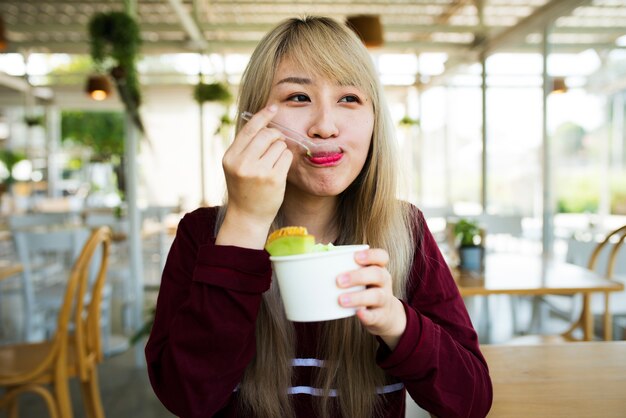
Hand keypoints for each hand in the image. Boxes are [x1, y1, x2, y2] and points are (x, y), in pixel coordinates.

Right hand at [217, 105, 292, 248]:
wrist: (247, 216)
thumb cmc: (244, 188)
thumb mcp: (236, 166)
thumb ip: (246, 146)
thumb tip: (265, 122)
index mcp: (230, 156)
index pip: (249, 128)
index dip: (263, 115)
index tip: (274, 107)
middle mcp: (242, 163)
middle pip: (267, 134)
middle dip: (276, 136)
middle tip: (277, 143)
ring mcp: (258, 171)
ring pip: (279, 145)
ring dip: (281, 150)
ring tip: (274, 163)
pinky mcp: (273, 178)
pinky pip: (287, 157)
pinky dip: (286, 160)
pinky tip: (279, 170)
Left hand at [337, 248, 406, 349]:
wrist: (385, 316)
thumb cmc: (364, 290)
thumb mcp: (361, 277)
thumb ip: (343, 269)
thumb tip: (308, 262)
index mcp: (378, 268)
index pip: (381, 256)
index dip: (371, 255)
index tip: (356, 257)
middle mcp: (384, 282)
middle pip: (377, 274)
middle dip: (357, 276)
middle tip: (338, 281)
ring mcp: (384, 300)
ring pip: (376, 296)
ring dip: (358, 297)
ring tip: (341, 300)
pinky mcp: (381, 316)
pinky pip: (375, 316)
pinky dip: (366, 315)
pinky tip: (358, 313)